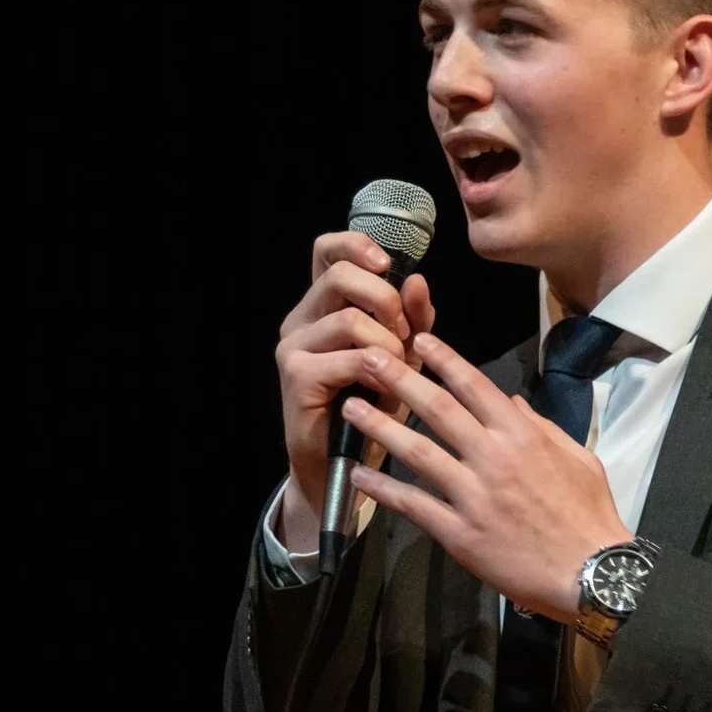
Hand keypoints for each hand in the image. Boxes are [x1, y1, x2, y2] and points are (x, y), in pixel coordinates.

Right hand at [274, 231, 436, 554]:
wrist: (345, 465)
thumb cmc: (373, 406)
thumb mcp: (402, 355)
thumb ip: (412, 318)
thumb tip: (418, 281)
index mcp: (322, 306)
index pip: (326, 251)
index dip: (356, 246)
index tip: (388, 265)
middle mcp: (300, 319)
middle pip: (340, 276)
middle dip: (385, 301)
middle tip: (402, 334)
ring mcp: (293, 346)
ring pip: (350, 320)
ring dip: (388, 345)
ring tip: (396, 373)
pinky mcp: (296, 376)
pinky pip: (351, 358)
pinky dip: (379, 372)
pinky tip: (385, 391)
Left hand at [342, 332, 632, 621]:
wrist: (592, 574)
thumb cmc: (589, 514)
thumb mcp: (578, 457)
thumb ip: (541, 425)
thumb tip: (509, 399)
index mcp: (522, 436)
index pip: (474, 386)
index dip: (443, 359)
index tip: (418, 341)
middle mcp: (493, 458)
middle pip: (437, 408)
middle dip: (399, 379)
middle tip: (368, 358)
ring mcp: (474, 497)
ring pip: (418, 452)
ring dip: (380, 427)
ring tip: (351, 408)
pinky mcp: (460, 534)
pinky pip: (414, 505)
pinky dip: (384, 491)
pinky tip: (359, 477)